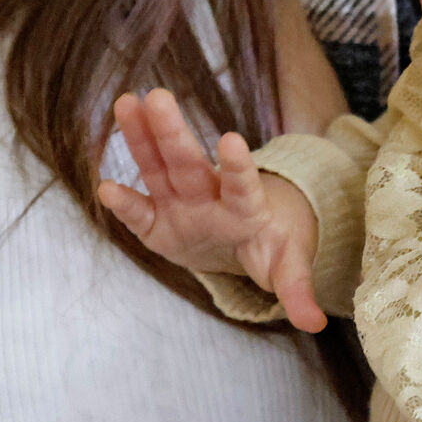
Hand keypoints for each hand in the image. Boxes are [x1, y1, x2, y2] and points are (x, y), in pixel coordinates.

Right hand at [97, 89, 326, 331]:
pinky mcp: (157, 222)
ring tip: (125, 103)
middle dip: (173, 133)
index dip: (237, 166)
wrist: (242, 240)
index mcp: (245, 205)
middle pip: (189, 163)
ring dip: (141, 139)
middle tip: (157, 97)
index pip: (242, 184)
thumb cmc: (266, 245)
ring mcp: (180, 204)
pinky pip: (139, 211)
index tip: (232, 140)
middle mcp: (208, 195)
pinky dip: (123, 203)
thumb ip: (297, 289)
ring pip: (158, 169)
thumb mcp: (286, 266)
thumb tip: (315, 324)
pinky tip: (105, 188)